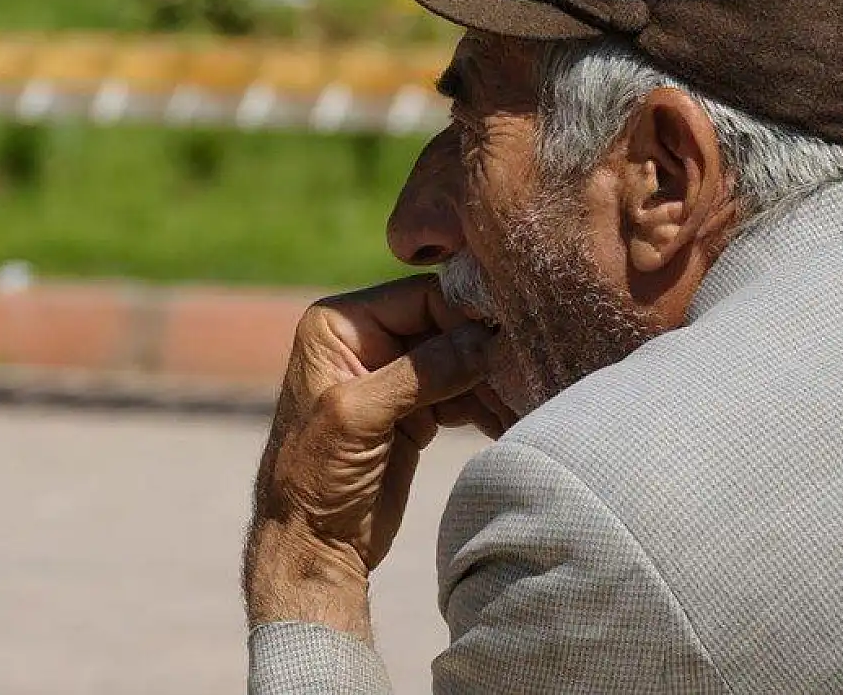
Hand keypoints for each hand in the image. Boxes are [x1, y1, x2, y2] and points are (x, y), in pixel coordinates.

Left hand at [243, 276, 500, 634]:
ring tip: (527, 400)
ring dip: (493, 382)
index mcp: (338, 324)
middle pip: (445, 327)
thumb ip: (420, 373)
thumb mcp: (358, 416)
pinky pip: (461, 394)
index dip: (467, 315)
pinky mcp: (413, 411)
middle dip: (486, 351)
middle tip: (530, 371)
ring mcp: (391, 376)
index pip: (420, 299)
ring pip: (459, 362)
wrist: (312, 542)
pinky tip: (512, 420)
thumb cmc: (315, 475)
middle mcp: (364, 339)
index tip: (514, 336)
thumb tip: (484, 339)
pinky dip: (487, 406)